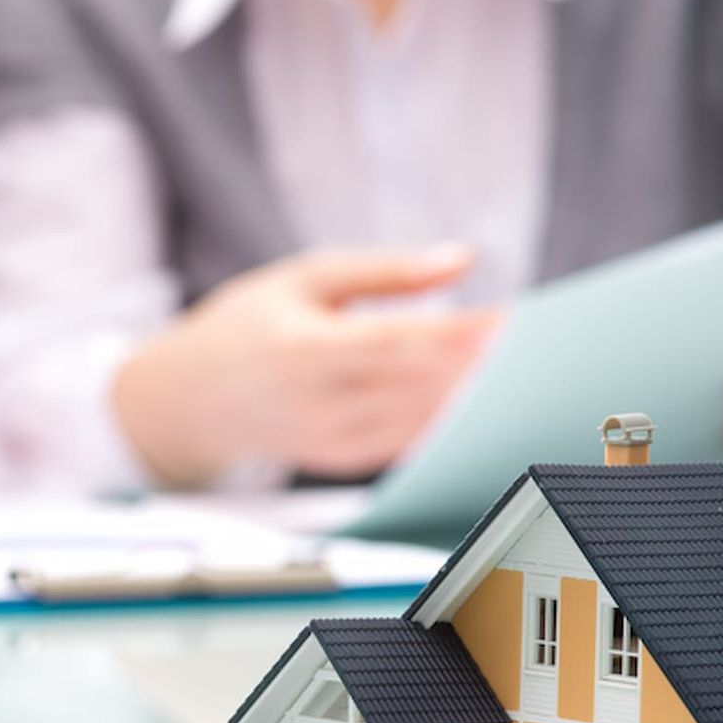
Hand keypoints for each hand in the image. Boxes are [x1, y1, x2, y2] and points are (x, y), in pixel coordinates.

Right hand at [112, 246, 500, 484]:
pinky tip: (477, 396)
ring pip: (419, 421)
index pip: (396, 343)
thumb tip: (461, 260)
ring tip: (516, 366)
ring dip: (472, 396)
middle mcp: (315, 403)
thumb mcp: (304, 277)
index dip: (457, 335)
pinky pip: (406, 444)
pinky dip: (446, 420)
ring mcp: (328, 441)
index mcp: (302, 349)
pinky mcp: (340, 461)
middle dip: (478, 365)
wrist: (189, 400)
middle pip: (417, 387)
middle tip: (533, 342)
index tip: (508, 318)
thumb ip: (385, 271)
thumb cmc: (249, 325)